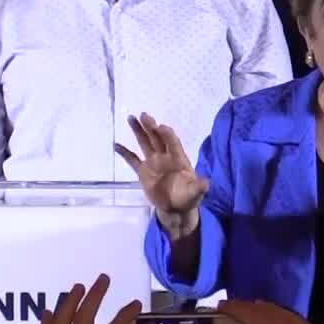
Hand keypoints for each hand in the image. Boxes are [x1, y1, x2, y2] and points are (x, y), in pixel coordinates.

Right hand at [115, 113, 208, 236]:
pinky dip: (125, 152)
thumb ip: (199, 187)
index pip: (173, 143)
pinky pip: (132, 160)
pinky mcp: (143, 172)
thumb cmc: (188, 198)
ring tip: (131, 118)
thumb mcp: (195, 193)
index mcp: (179, 159)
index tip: (161, 127)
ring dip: (138, 131)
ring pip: (145, 143)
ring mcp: (153, 162)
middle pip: (157, 138)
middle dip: (151, 127)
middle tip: (144, 115)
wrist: (175, 209)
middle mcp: (165, 157)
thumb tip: (207, 183)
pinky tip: (116, 144)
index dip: (168, 135)